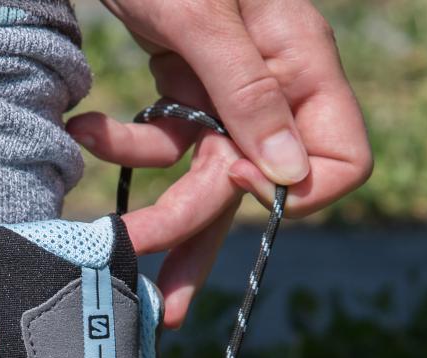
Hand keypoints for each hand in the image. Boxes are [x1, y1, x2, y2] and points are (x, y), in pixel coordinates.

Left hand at [68, 0, 372, 326]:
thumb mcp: (201, 16)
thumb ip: (248, 94)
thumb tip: (287, 178)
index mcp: (300, 64)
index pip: (342, 162)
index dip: (292, 190)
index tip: (231, 178)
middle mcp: (274, 86)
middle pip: (258, 187)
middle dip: (199, 228)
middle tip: (142, 264)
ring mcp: (229, 90)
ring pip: (208, 179)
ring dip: (159, 213)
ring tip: (112, 244)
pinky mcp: (187, 88)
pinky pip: (168, 142)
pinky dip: (125, 145)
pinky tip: (84, 128)